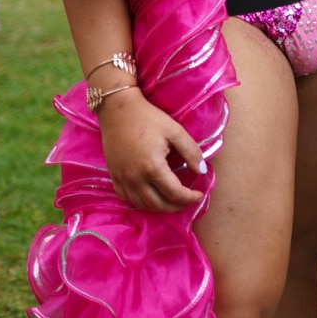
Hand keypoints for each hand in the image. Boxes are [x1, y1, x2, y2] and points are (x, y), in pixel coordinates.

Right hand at [98, 89, 205, 211]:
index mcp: (153, 167)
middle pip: (158, 204)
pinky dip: (140, 203)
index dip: (189, 198)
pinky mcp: (113, 176)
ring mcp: (122, 179)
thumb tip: (202, 171)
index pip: (175, 193)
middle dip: (176, 206)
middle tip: (188, 200)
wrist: (118, 110)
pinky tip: (150, 197)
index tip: (199, 194)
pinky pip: (126, 199)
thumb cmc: (148, 118)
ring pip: (141, 205)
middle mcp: (135, 178)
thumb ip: (191, 151)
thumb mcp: (174, 131)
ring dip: (159, 207)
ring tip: (172, 200)